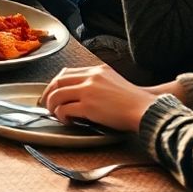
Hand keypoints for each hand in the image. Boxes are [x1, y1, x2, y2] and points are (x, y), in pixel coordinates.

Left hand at [39, 65, 161, 131]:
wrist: (146, 110)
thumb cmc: (133, 102)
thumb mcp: (113, 82)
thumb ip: (96, 83)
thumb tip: (78, 93)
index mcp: (97, 70)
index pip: (66, 72)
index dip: (55, 84)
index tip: (52, 93)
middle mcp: (91, 77)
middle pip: (58, 82)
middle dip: (48, 94)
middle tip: (46, 105)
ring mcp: (88, 90)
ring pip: (57, 95)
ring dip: (52, 106)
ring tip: (56, 114)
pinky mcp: (88, 106)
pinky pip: (64, 109)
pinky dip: (61, 116)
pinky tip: (66, 121)